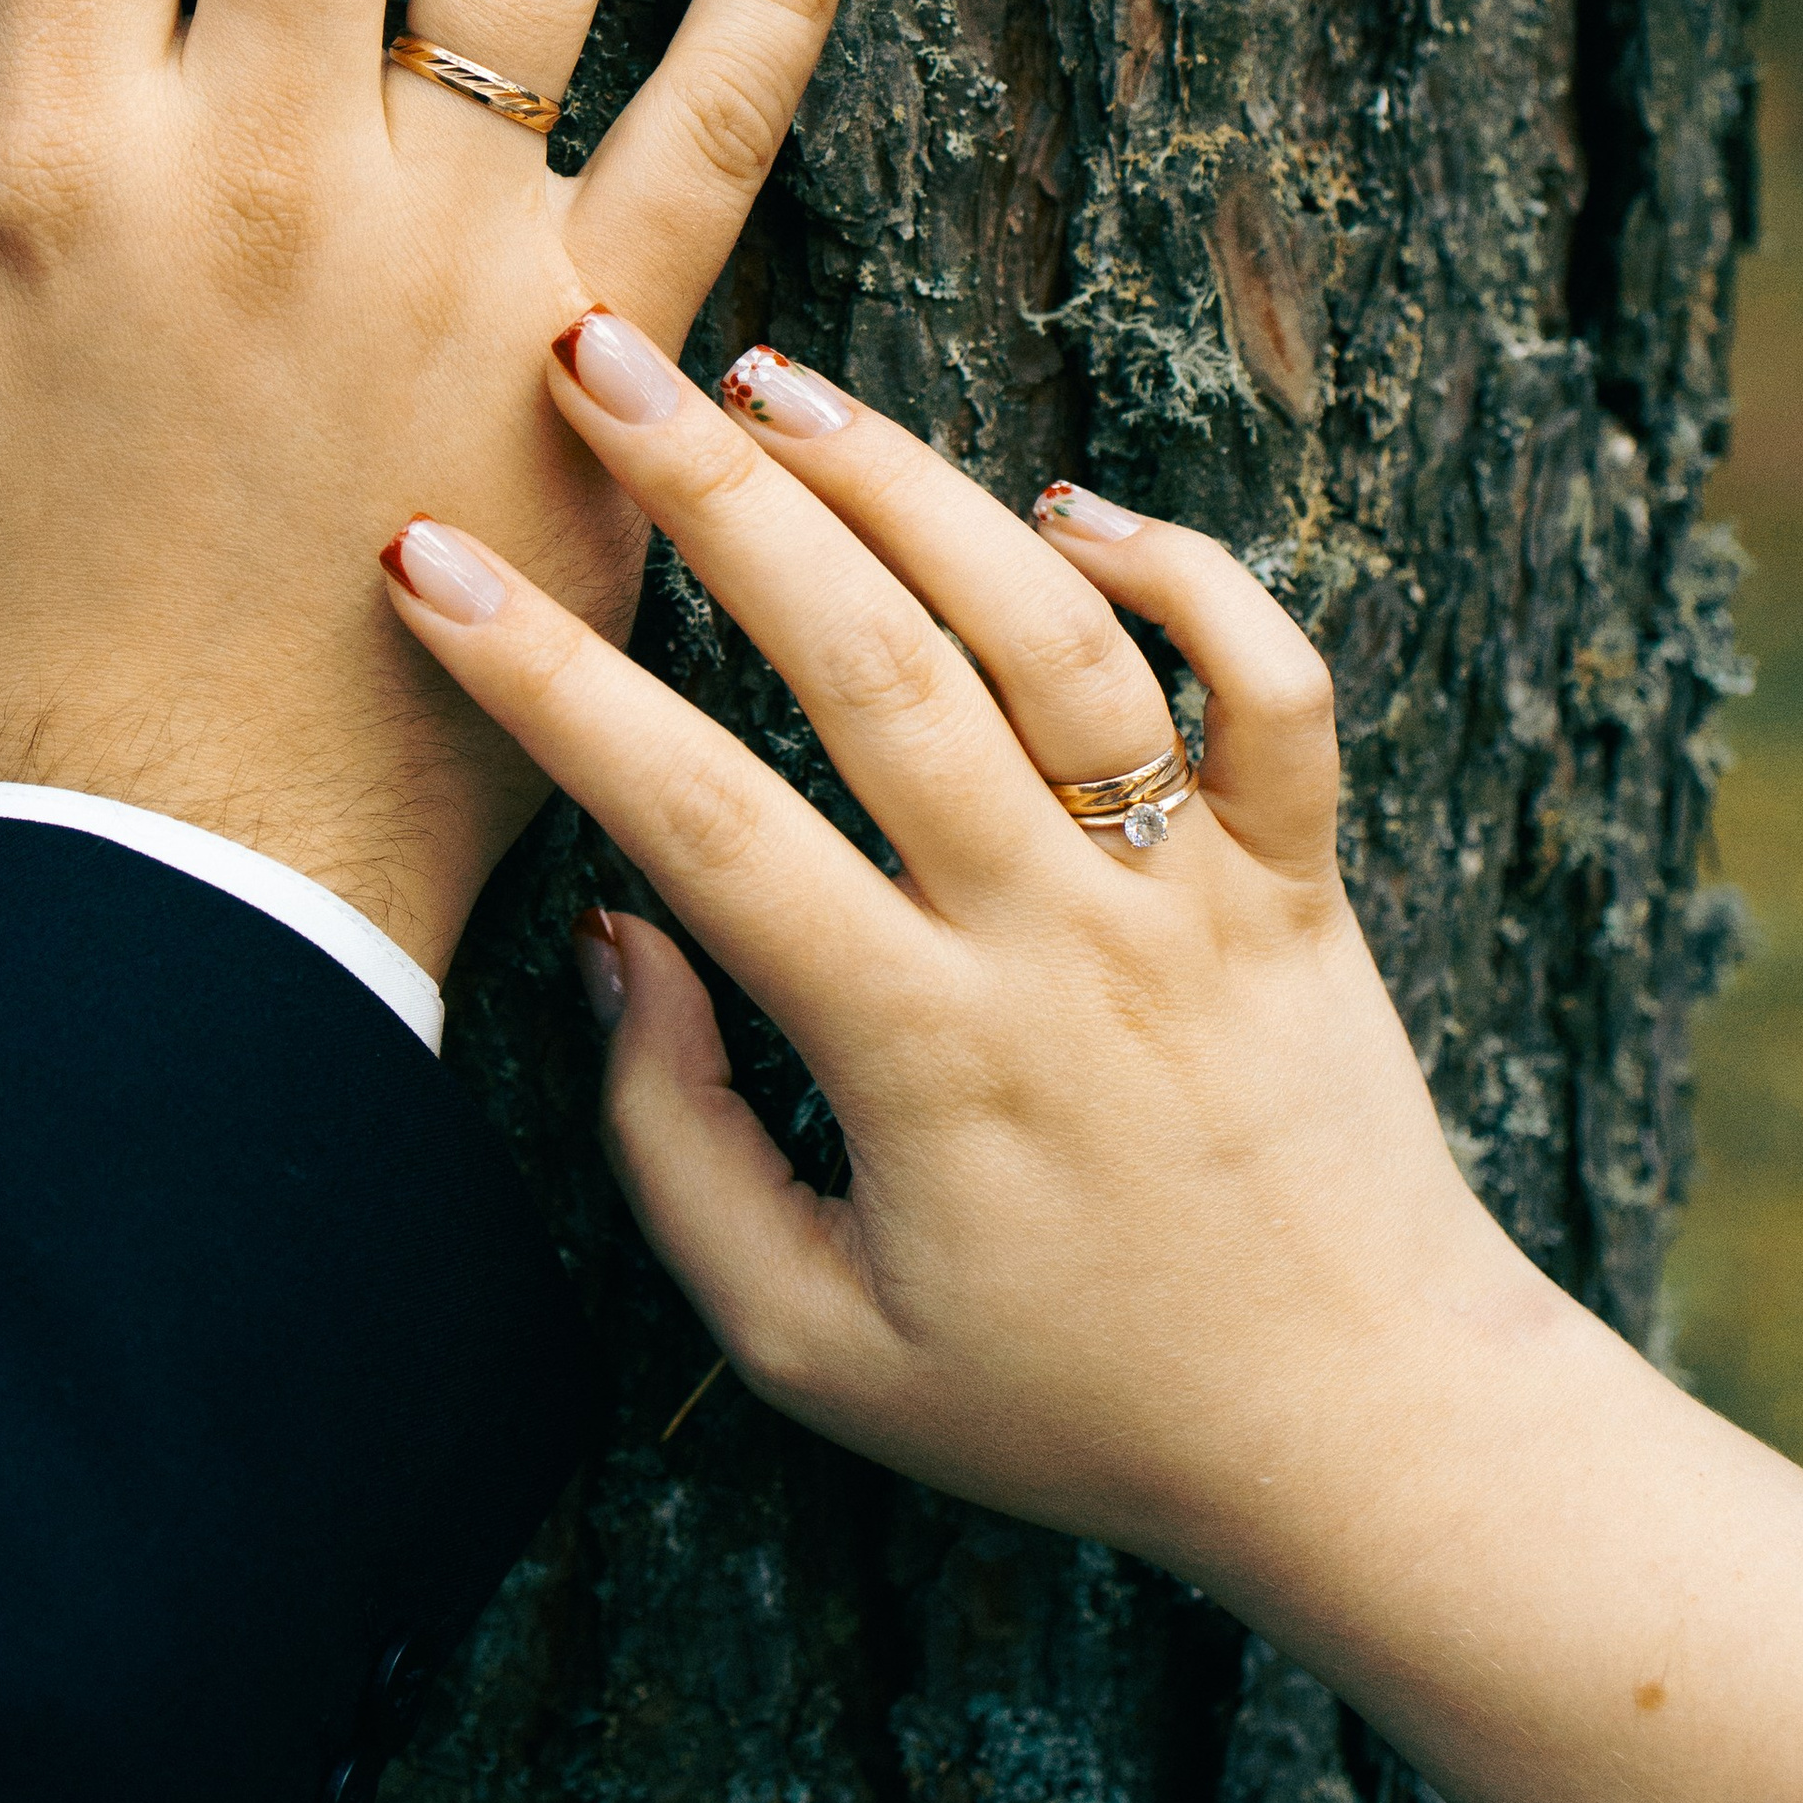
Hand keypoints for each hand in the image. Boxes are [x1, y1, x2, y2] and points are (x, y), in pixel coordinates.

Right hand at [381, 321, 1802, 1802]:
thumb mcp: (820, 1349)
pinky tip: (1067, 508)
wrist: (1372, 1438)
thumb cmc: (1075, 1404)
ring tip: (777, 379)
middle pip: (877, 667)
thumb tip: (618, 943)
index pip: (700, 822)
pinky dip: (1189, 572)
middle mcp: (1062, 939)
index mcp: (922, 1055)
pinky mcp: (1309, 876)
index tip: (431, 564)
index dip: (549, 682)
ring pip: (1059, 635)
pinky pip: (1278, 684)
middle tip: (593, 364)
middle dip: (714, 497)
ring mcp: (1202, 892)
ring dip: (911, 485)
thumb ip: (681, 1153)